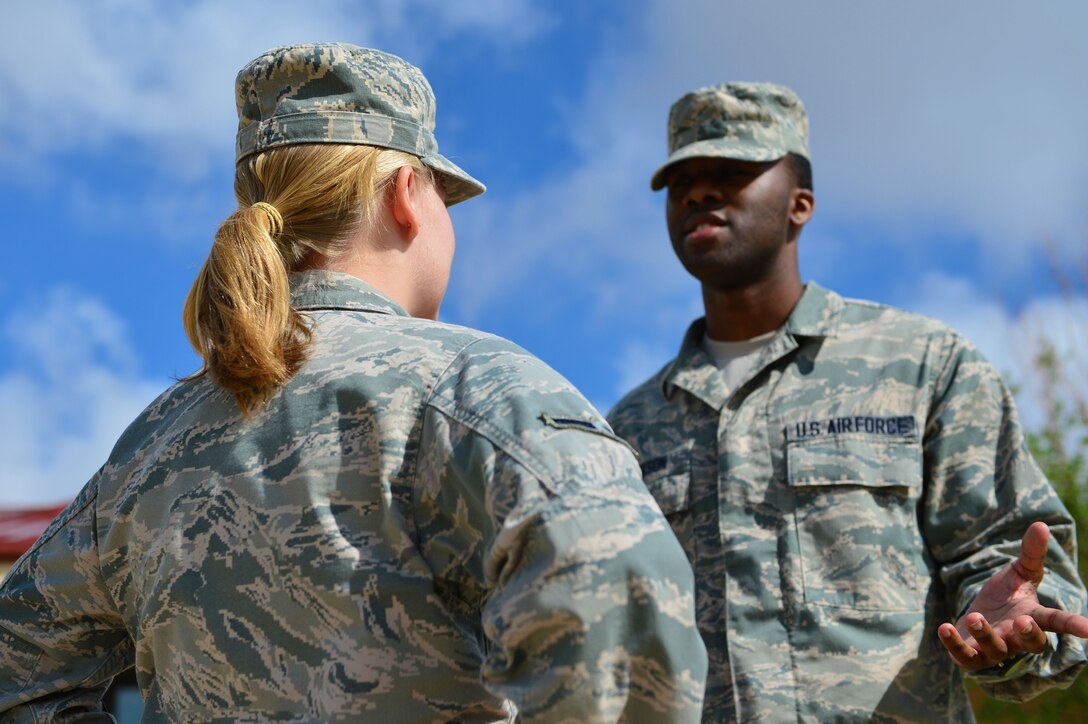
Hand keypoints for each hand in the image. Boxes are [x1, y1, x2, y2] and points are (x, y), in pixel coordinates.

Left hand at [938, 521, 1087, 670]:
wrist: (978, 614)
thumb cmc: (1005, 595)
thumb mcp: (1018, 572)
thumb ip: (1030, 553)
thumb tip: (1041, 525)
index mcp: (1033, 617)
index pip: (1056, 622)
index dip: (1073, 625)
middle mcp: (1017, 637)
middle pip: (1031, 643)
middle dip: (1028, 634)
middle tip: (1023, 621)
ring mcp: (995, 649)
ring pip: (997, 650)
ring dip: (986, 634)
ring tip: (976, 616)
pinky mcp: (971, 655)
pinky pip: (965, 656)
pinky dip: (954, 644)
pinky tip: (944, 628)